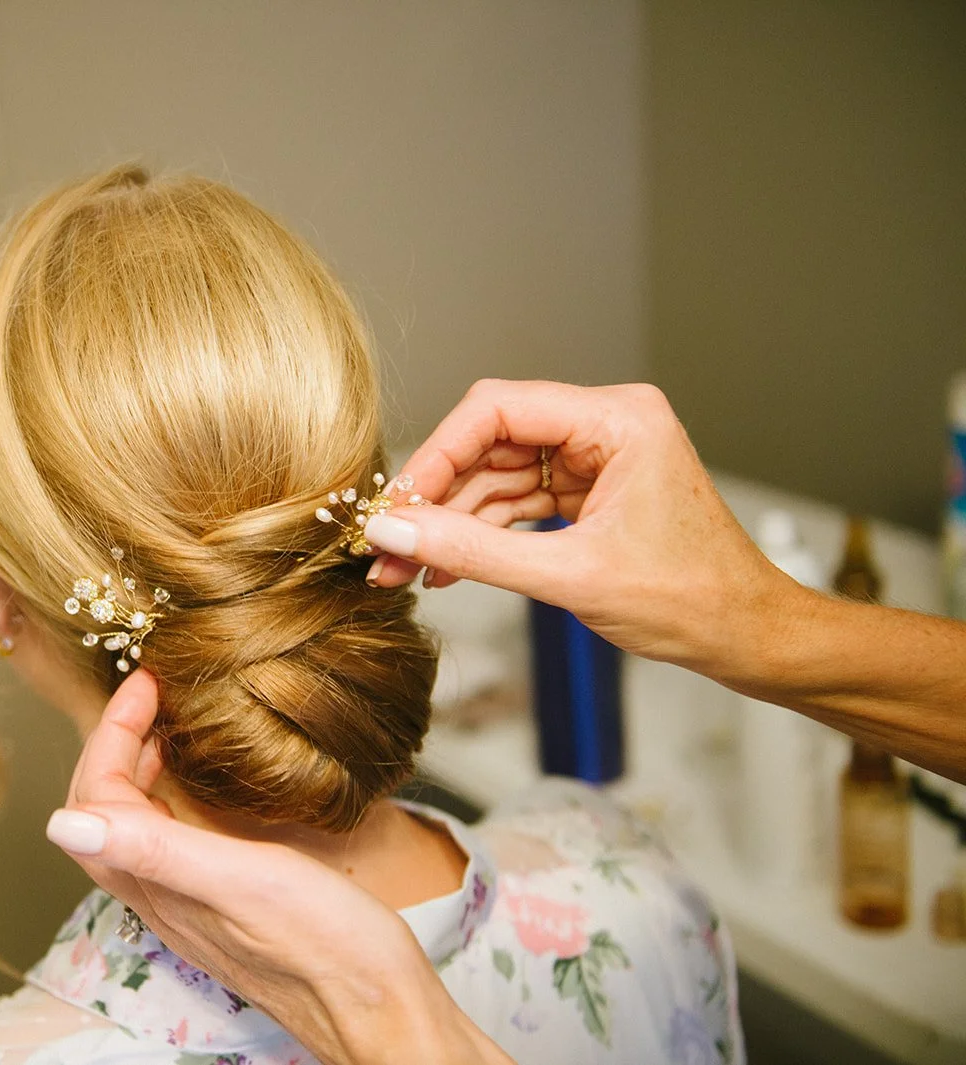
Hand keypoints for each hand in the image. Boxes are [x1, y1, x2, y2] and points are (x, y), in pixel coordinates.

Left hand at [46, 671, 514, 1064]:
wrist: (382, 1012)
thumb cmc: (326, 950)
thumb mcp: (241, 880)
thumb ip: (156, 849)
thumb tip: (62, 824)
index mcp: (157, 885)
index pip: (95, 798)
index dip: (111, 732)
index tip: (145, 684)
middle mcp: (163, 897)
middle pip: (105, 811)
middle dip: (115, 745)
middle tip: (150, 696)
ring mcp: (191, 904)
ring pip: (135, 829)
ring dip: (139, 771)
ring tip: (169, 729)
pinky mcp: (224, 908)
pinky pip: (172, 844)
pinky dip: (173, 800)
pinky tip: (207, 790)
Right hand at [365, 380, 800, 675]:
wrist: (747, 637)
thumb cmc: (692, 601)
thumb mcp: (570, 577)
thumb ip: (474, 550)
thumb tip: (397, 530)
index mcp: (618, 419)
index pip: (499, 409)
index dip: (438, 453)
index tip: (399, 502)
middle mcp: (605, 425)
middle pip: (490, 441)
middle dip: (437, 495)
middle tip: (389, 542)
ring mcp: (596, 458)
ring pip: (496, 474)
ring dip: (450, 521)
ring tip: (404, 566)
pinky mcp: (588, 491)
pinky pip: (516, 501)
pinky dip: (480, 534)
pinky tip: (444, 565)